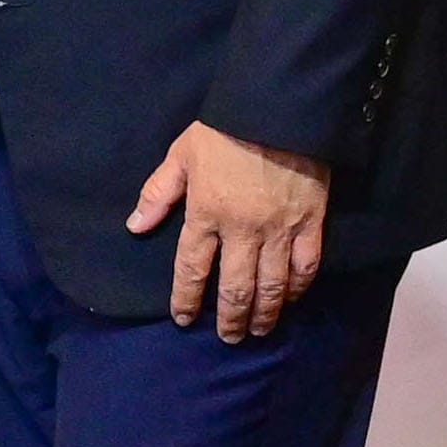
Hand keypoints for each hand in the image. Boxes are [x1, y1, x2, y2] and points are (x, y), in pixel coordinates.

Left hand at [137, 118, 336, 339]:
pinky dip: (297, 288)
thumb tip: (135, 226)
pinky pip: (305, 266)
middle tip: (228, 338)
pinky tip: (291, 300)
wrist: (278, 108)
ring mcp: (279, 230)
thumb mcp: (182, 154)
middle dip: (229, 319)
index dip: (186, 298)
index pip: (191, 268)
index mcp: (206, 213)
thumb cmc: (224, 130)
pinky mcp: (310, 223)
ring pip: (271, 286)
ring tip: (258, 331)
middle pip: (234, 288)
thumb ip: (159, 193)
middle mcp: (242, 230)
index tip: (184, 318)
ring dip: (263, 314)